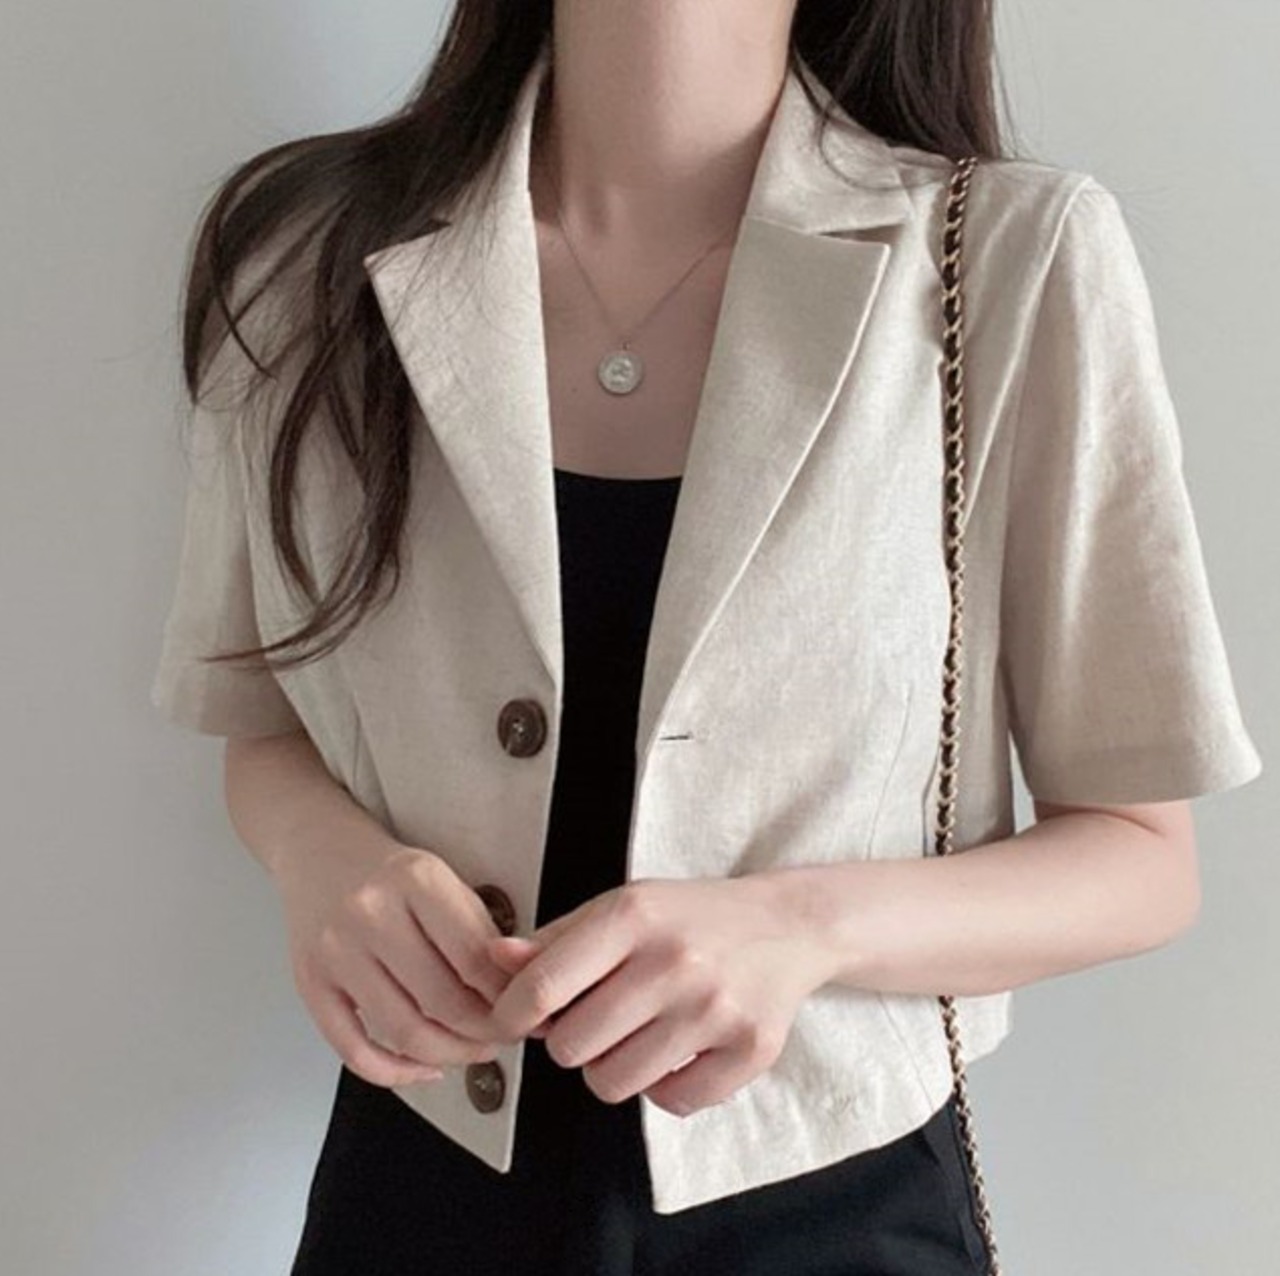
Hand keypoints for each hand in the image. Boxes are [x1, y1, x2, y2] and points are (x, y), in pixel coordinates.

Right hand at [275, 840, 513, 1088]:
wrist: (321, 854)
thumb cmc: (391, 874)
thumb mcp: (445, 881)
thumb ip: (480, 933)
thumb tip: (518, 994)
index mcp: (416, 880)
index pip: (475, 959)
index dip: (508, 998)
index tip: (524, 1012)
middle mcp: (371, 913)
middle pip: (443, 1001)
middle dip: (484, 1033)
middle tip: (503, 1037)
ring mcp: (336, 952)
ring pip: (404, 1031)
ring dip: (449, 1055)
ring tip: (471, 1051)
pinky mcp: (310, 984)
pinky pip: (354, 1051)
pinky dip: (395, 1072)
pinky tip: (423, 1067)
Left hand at [482, 875, 834, 1116]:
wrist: (786, 925)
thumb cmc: (689, 918)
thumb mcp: (621, 907)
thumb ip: (555, 939)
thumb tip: (494, 961)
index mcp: (634, 917)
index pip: (544, 987)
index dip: (510, 1016)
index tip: (510, 1021)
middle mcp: (674, 961)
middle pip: (571, 1046)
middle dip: (568, 1040)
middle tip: (593, 1019)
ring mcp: (715, 1009)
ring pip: (614, 1083)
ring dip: (612, 1067)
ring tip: (634, 1035)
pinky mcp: (750, 1049)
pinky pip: (672, 1102)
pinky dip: (664, 1087)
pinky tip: (676, 1050)